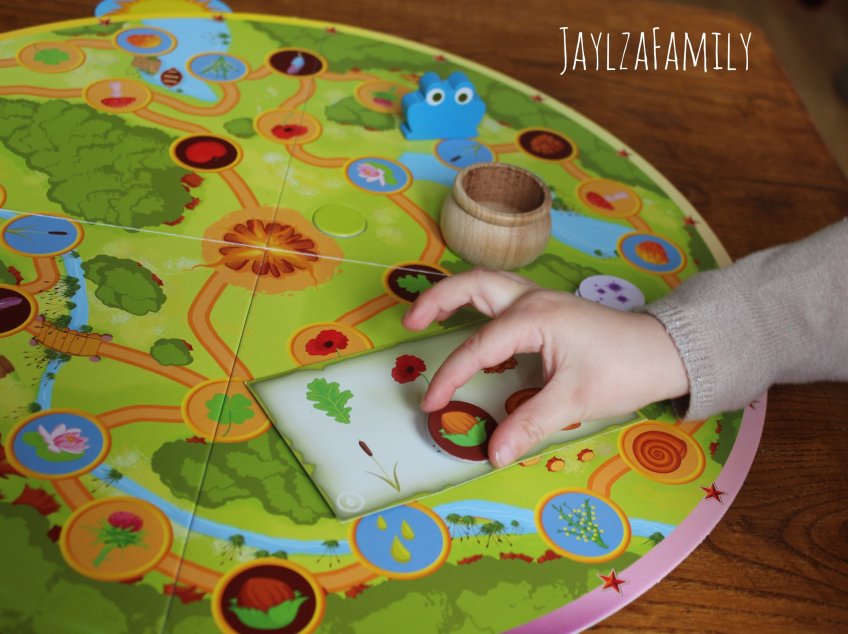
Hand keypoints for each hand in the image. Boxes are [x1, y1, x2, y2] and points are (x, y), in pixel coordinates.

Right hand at [402, 270, 688, 467]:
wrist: (664, 351)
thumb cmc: (623, 370)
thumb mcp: (574, 401)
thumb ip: (528, 424)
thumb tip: (492, 454)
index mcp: (534, 317)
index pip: (478, 346)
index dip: (451, 376)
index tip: (432, 404)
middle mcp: (531, 299)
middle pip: (472, 284)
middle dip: (436, 300)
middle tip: (410, 323)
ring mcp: (540, 299)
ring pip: (486, 283)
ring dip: (455, 294)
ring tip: (428, 316)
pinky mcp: (548, 308)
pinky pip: (501, 297)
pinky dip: (477, 304)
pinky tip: (474, 326)